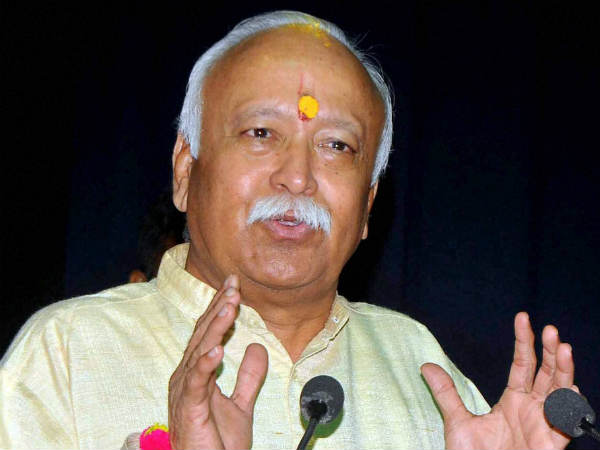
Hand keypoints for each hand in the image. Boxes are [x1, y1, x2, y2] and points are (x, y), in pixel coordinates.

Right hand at [168, 275, 267, 448]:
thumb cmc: (216, 443)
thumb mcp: (241, 403)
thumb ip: (248, 376)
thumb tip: (257, 347)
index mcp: (197, 372)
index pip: (208, 332)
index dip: (220, 307)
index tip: (234, 285)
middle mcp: (187, 376)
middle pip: (202, 334)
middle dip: (218, 307)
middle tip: (234, 284)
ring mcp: (185, 390)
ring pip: (199, 350)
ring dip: (215, 327)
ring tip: (230, 306)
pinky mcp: (189, 407)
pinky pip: (197, 381)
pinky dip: (206, 363)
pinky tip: (218, 348)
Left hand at [421, 312, 576, 449]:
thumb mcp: (457, 421)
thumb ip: (446, 393)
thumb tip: (425, 366)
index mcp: (513, 400)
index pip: (522, 364)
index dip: (524, 341)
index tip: (522, 317)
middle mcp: (532, 409)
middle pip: (546, 373)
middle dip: (550, 351)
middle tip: (550, 329)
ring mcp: (544, 426)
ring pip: (561, 393)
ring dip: (564, 371)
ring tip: (563, 349)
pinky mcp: (552, 445)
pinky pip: (566, 425)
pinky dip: (570, 407)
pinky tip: (571, 389)